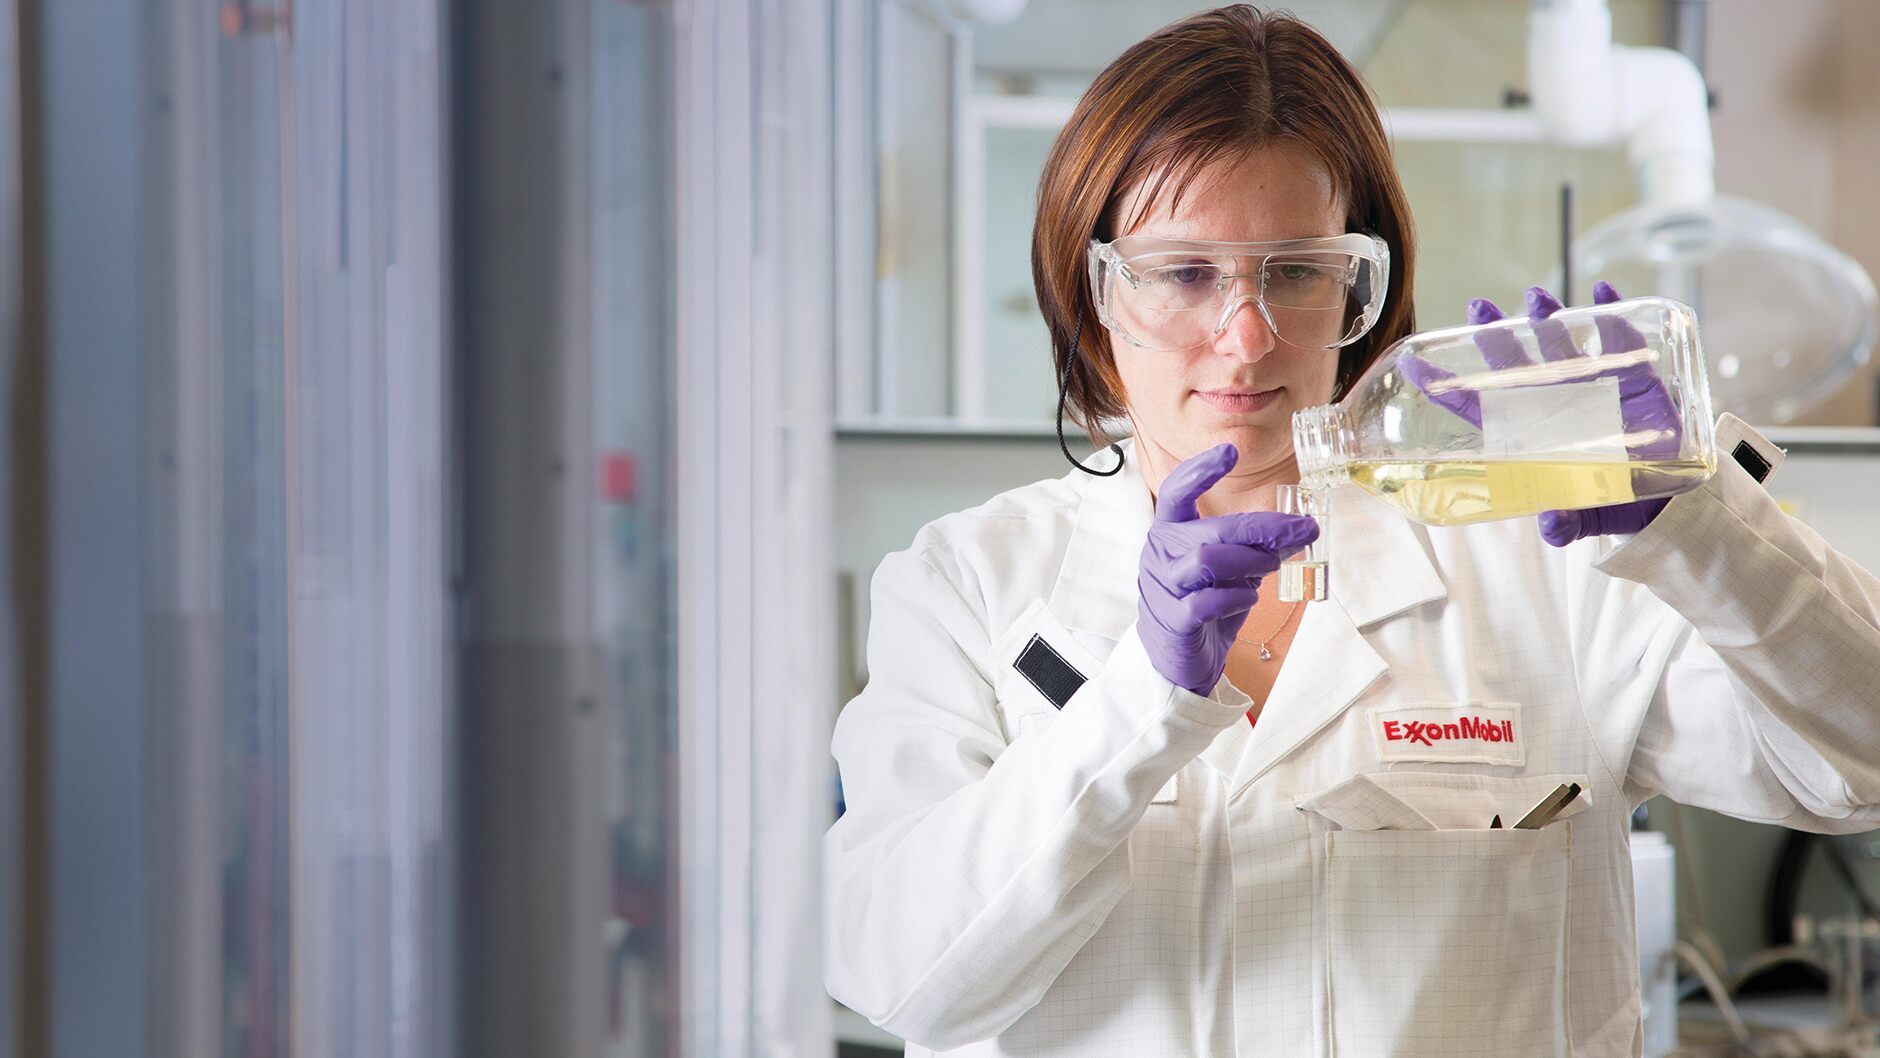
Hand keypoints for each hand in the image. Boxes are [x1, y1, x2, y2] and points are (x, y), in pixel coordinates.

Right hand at [1137, 444, 1319, 696]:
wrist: (1175, 662)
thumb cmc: (1203, 604)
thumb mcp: (1230, 569)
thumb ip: (1255, 546)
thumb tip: (1300, 528)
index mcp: (1169, 532)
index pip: (1175, 491)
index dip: (1200, 470)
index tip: (1230, 451)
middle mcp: (1160, 553)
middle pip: (1212, 529)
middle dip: (1264, 527)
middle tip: (1303, 529)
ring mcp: (1163, 587)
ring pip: (1208, 559)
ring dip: (1251, 561)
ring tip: (1270, 567)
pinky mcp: (1174, 620)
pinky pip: (1208, 600)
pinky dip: (1237, 596)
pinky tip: (1248, 599)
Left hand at [1399, 281, 1679, 545]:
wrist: (1671, 497)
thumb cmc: (1616, 505)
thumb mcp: (1590, 516)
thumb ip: (1568, 524)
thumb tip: (1552, 527)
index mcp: (1530, 435)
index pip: (1477, 406)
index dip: (1444, 386)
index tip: (1412, 362)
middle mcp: (1553, 403)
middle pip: (1512, 362)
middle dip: (1495, 332)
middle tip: (1478, 306)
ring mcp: (1591, 385)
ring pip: (1559, 341)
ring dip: (1547, 316)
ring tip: (1535, 298)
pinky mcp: (1633, 378)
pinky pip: (1620, 338)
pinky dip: (1613, 314)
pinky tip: (1605, 293)